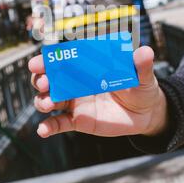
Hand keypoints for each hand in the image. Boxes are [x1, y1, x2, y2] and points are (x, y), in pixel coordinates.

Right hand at [28, 46, 167, 138]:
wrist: (145, 113)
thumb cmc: (141, 87)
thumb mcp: (143, 76)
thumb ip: (141, 65)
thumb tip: (146, 52)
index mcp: (88, 66)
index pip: (64, 59)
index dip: (48, 60)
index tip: (37, 63)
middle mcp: (76, 82)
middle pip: (51, 78)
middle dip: (41, 79)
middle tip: (43, 83)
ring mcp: (75, 102)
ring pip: (50, 99)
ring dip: (43, 100)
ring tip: (47, 104)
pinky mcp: (78, 120)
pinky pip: (59, 123)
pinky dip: (48, 127)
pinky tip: (43, 130)